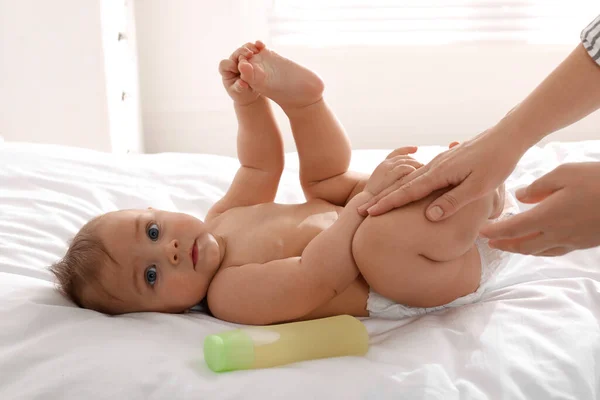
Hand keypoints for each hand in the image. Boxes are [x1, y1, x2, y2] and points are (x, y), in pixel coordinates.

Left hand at [218, 41, 264, 104]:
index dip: (230, 65)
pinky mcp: (252, 56)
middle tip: (250, 54)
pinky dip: (258, 46)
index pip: (225, 64)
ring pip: (245, 48)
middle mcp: (234, 62)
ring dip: (250, 47)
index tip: (238, 70)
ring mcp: (243, 57)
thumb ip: (239, 88)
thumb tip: (242, 83)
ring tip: (257, 51)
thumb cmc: (242, 94)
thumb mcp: (239, 93)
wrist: (252, 92)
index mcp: (226, 71)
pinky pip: (254, 47)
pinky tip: (263, 47)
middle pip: (235, 53)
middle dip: (242, 52)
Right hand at [358, 128, 523, 219]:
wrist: (508, 135)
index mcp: (439, 173)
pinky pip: (420, 176)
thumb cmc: (497, 162)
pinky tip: (405, 188)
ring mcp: (439, 163)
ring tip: (378, 201)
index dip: (388, 204)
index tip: (370, 212)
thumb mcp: (479, 186)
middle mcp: (435, 167)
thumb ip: (454, 201)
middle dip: (382, 199)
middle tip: (363, 210)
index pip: (408, 192)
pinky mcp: (446, 162)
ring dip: (392, 192)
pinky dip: (407, 185)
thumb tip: (430, 216)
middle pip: (402, 186)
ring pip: (409, 180)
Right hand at [364, 146, 421, 196]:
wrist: (366, 203)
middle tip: (423, 165)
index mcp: (383, 165)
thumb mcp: (384, 183)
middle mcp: (385, 164)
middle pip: (404, 157)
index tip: (416, 148)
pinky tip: (417, 175)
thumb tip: (408, 177)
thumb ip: (394, 178)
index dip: (407, 149)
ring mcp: (387, 168)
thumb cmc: (374, 198)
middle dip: (414, 160)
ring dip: (416, 165)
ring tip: (423, 171)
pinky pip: (405, 168)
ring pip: (406, 161)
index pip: (397, 152)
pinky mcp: (390, 175)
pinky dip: (412, 169)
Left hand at [481, 162, 599, 255]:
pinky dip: (540, 249)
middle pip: (522, 246)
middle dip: (504, 245)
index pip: (511, 229)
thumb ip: (538, 186)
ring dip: (521, 249)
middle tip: (490, 243)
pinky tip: (540, 243)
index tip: (481, 232)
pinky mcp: (585, 243)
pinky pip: (555, 251)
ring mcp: (572, 241)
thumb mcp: (564, 173)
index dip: (494, 232)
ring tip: (510, 244)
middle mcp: (556, 234)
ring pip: (539, 251)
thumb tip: (520, 197)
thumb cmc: (598, 181)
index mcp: (546, 217)